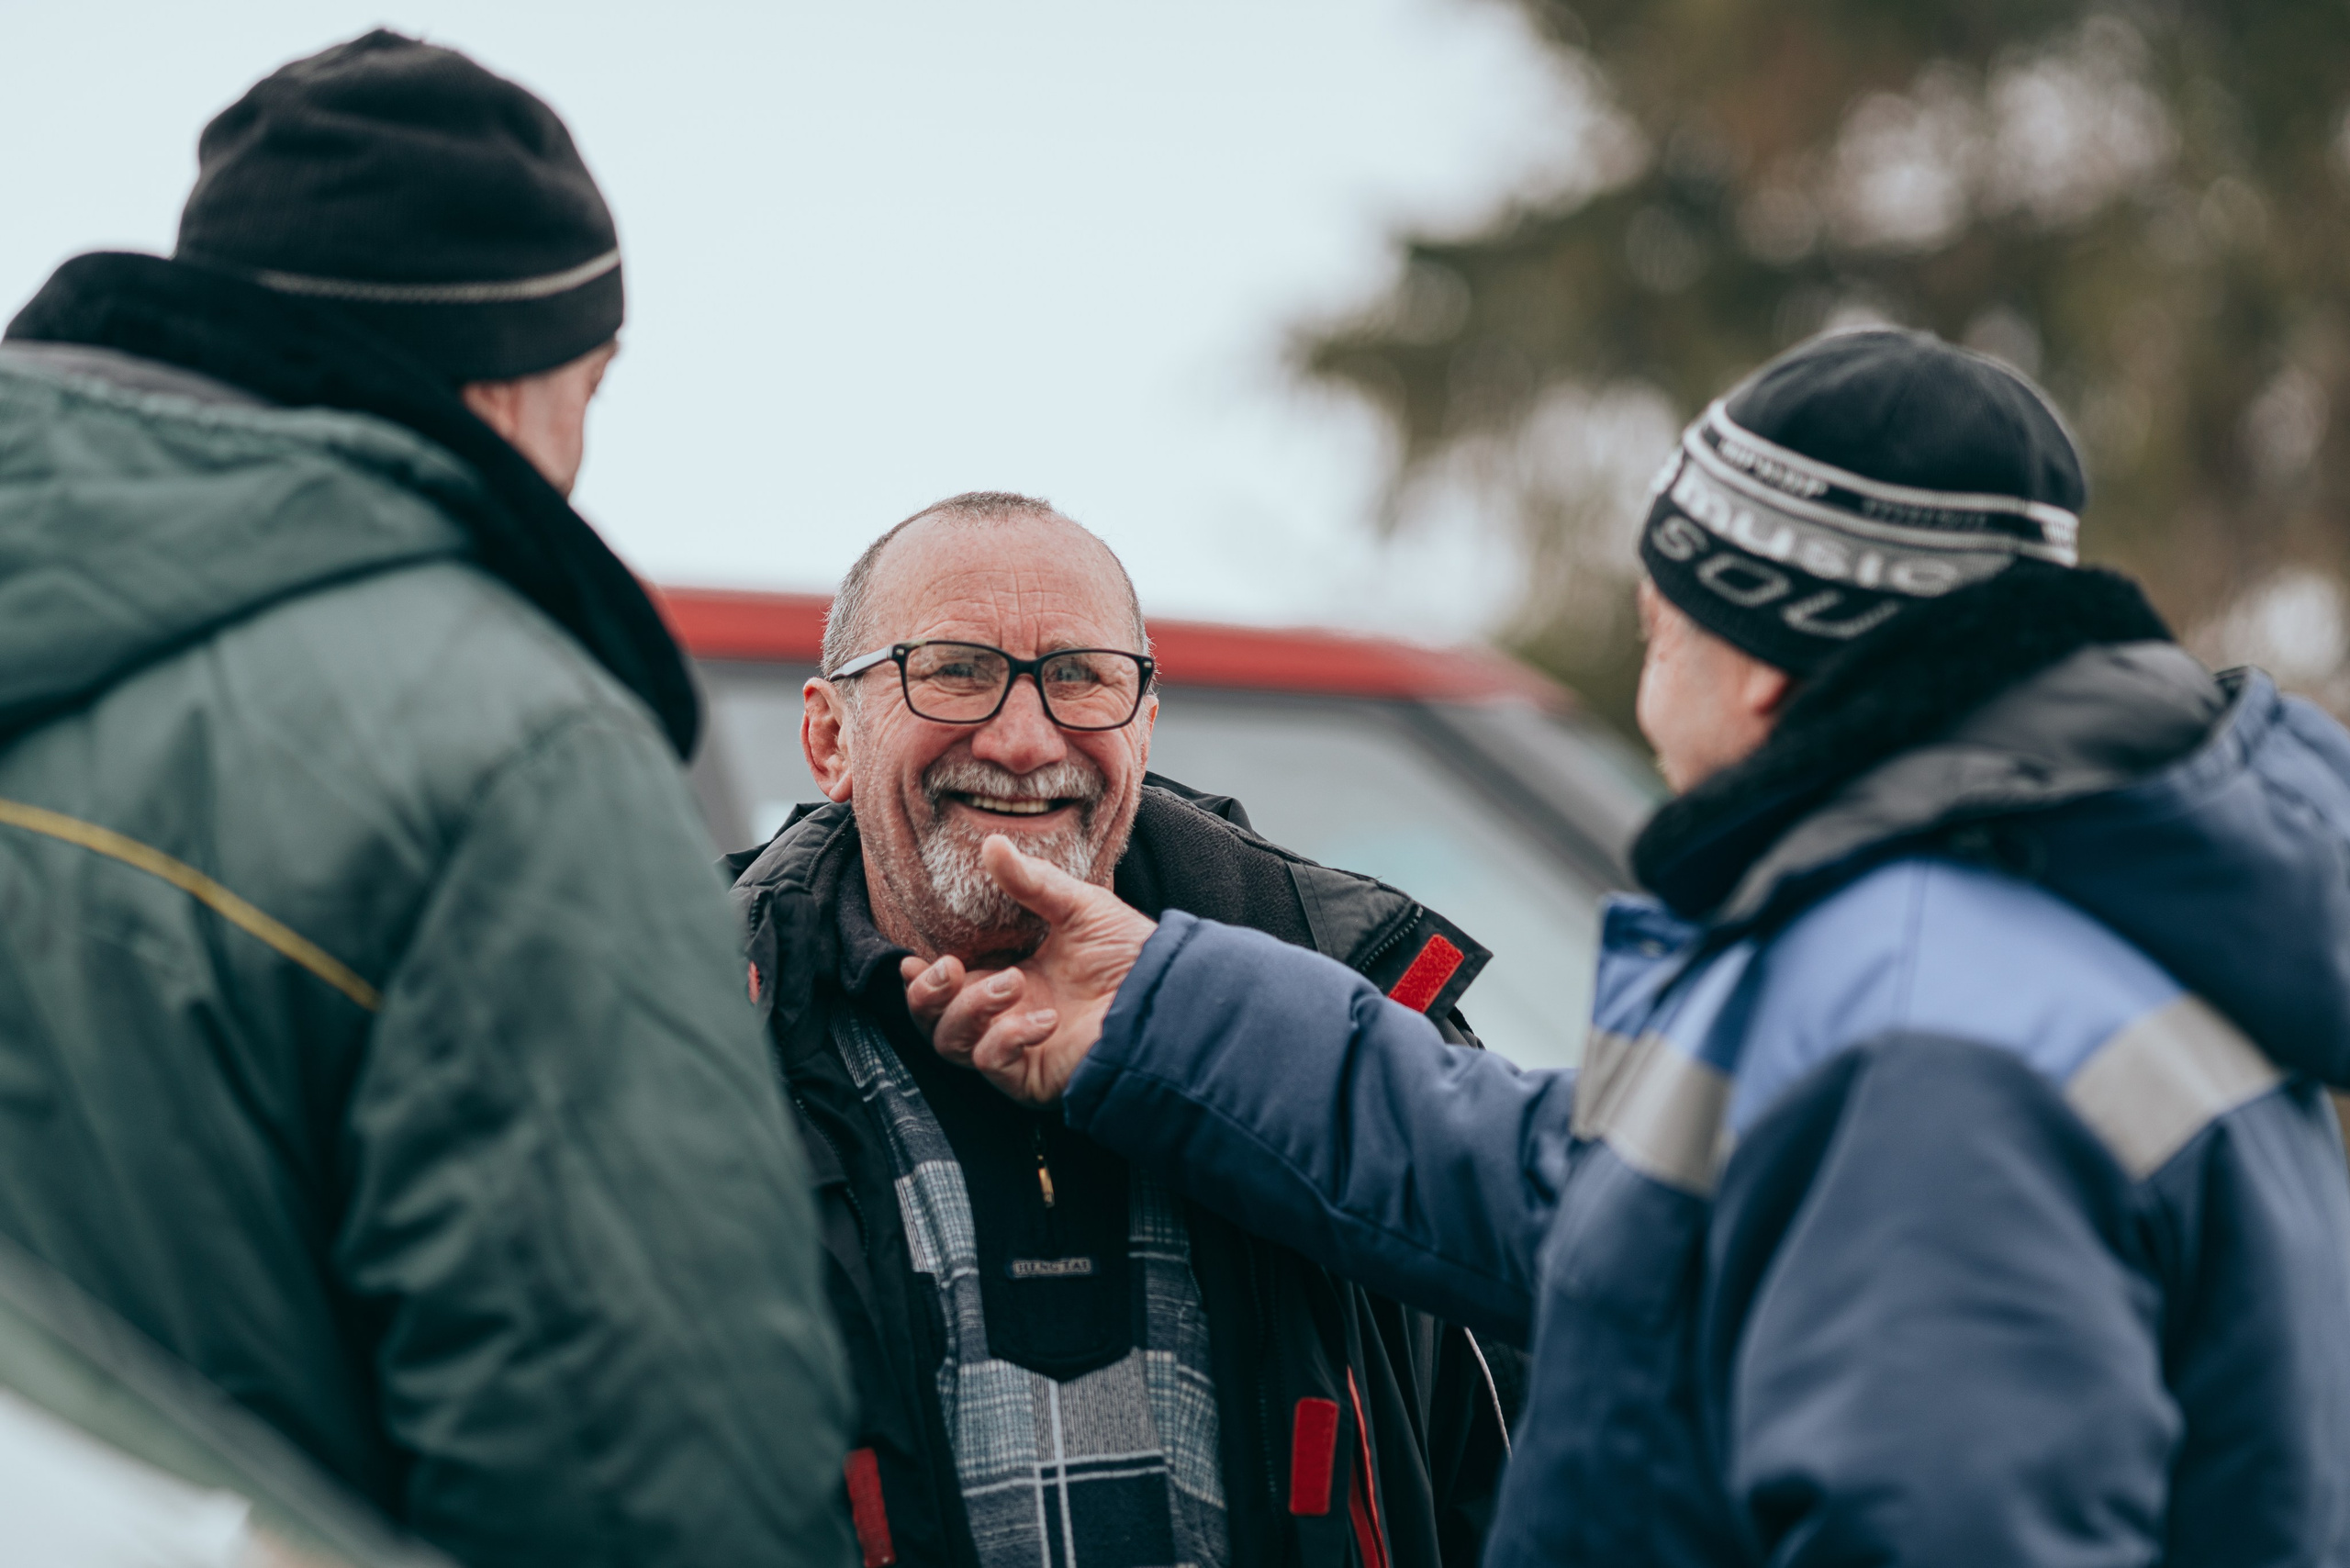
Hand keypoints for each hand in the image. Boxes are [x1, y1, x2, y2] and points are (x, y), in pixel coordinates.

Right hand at [900, 835, 1156, 1104]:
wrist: (1168, 995)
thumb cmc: (1130, 954)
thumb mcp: (1079, 907)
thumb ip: (1032, 882)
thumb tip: (992, 844)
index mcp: (1007, 978)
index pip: (946, 986)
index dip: (919, 977)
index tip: (910, 958)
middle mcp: (1004, 1015)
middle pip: (933, 1020)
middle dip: (925, 995)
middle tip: (947, 969)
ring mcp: (1015, 1048)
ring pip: (952, 1043)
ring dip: (970, 1009)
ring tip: (1012, 982)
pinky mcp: (1031, 1075)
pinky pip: (992, 1064)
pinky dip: (1007, 1038)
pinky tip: (1043, 1019)